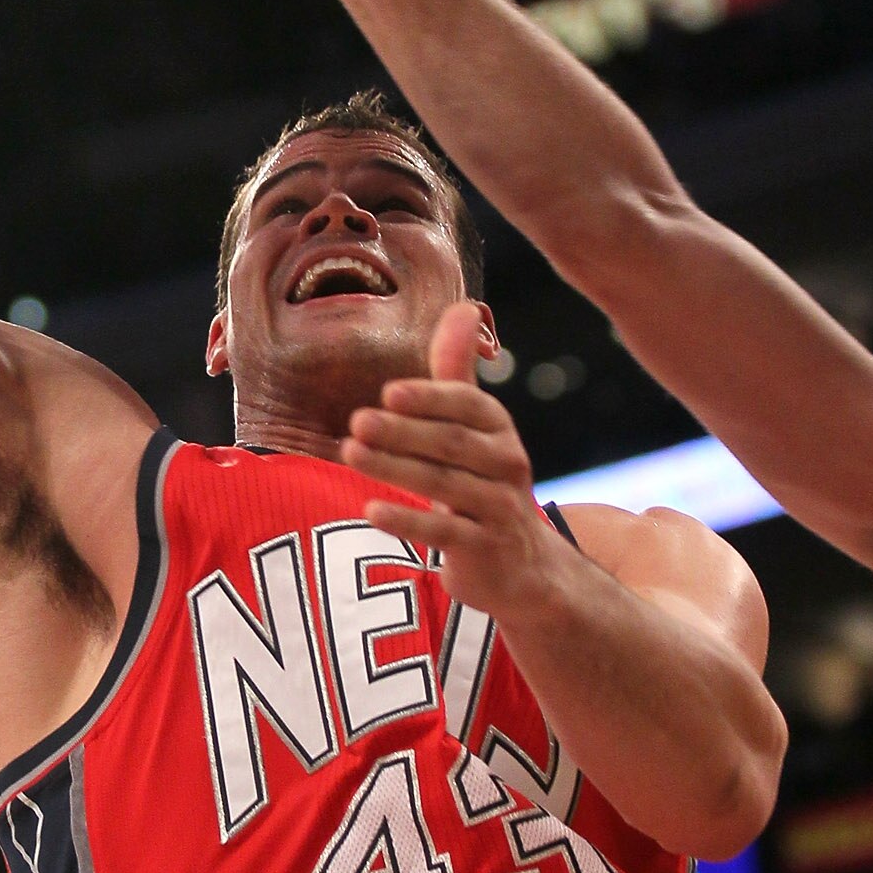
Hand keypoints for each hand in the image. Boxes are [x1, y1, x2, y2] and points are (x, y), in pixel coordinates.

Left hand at [341, 301, 555, 613]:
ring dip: (396, 468)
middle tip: (357, 422)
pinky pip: (445, 534)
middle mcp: (506, 464)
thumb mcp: (474, 428)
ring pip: (445, 486)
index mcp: (499, 428)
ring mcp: (498, 509)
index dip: (431, 398)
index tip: (389, 392)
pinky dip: (408, 521)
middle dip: (404, 432)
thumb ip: (458, 373)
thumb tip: (462, 306)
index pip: (469, 406)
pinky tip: (371, 509)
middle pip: (452, 444)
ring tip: (350, 453)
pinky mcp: (484, 549)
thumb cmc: (483, 482)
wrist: (522, 565)